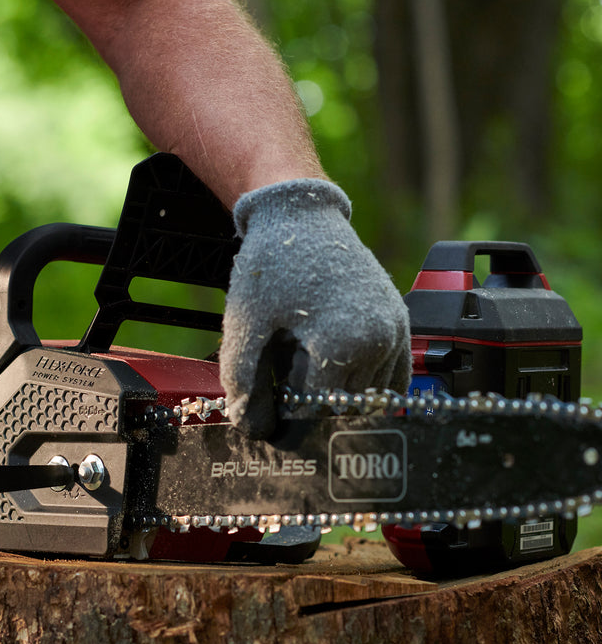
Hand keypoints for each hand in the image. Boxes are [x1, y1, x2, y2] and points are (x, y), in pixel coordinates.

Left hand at [220, 178, 410, 437]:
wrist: (303, 217)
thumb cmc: (271, 267)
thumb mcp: (246, 322)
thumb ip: (243, 378)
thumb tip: (250, 426)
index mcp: (341, 341)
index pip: (314, 408)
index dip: (286, 414)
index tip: (268, 408)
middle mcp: (378, 340)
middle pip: (339, 404)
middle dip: (308, 399)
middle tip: (283, 371)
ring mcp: (395, 332)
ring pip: (366, 396)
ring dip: (335, 389)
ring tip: (307, 356)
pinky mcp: (401, 324)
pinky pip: (392, 380)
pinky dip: (365, 384)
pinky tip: (336, 366)